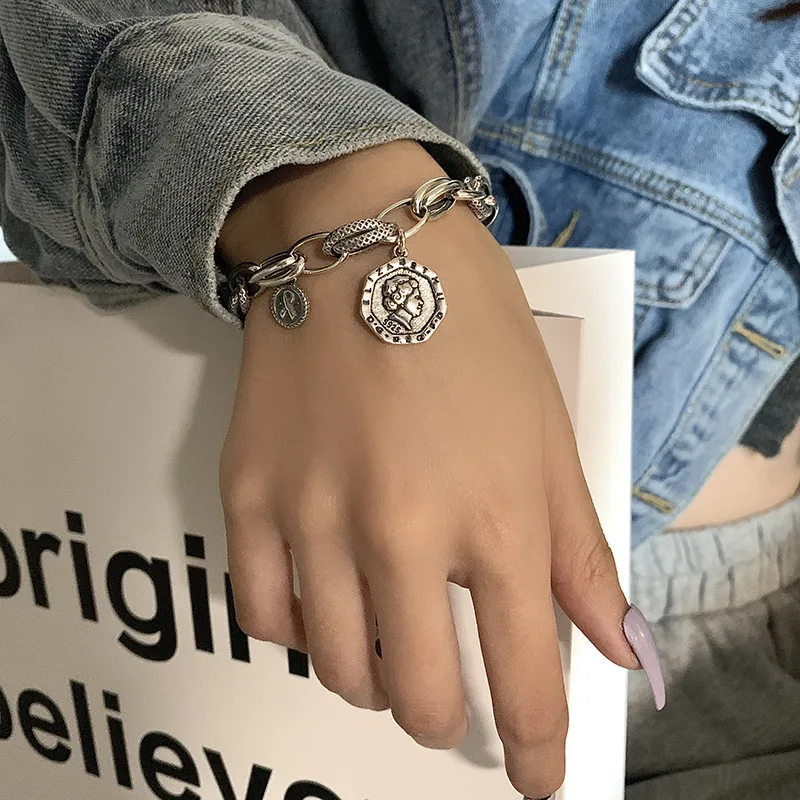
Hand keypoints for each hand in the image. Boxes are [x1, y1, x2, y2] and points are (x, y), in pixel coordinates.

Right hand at [217, 141, 637, 798]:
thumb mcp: (548, 435)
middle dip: (444, 717)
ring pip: (336, 668)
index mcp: (498, 516)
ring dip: (373, 678)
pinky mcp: (250, 492)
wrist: (363, 244)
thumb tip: (614, 647)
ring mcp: (315, 513)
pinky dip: (297, 630)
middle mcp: (403, 529)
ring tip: (387, 640)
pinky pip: (260, 612)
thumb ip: (579, 552)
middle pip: (418, 697)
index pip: (524, 680)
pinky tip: (321, 603)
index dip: (533, 747)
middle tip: (448, 697)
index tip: (533, 774)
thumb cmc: (470, 326)